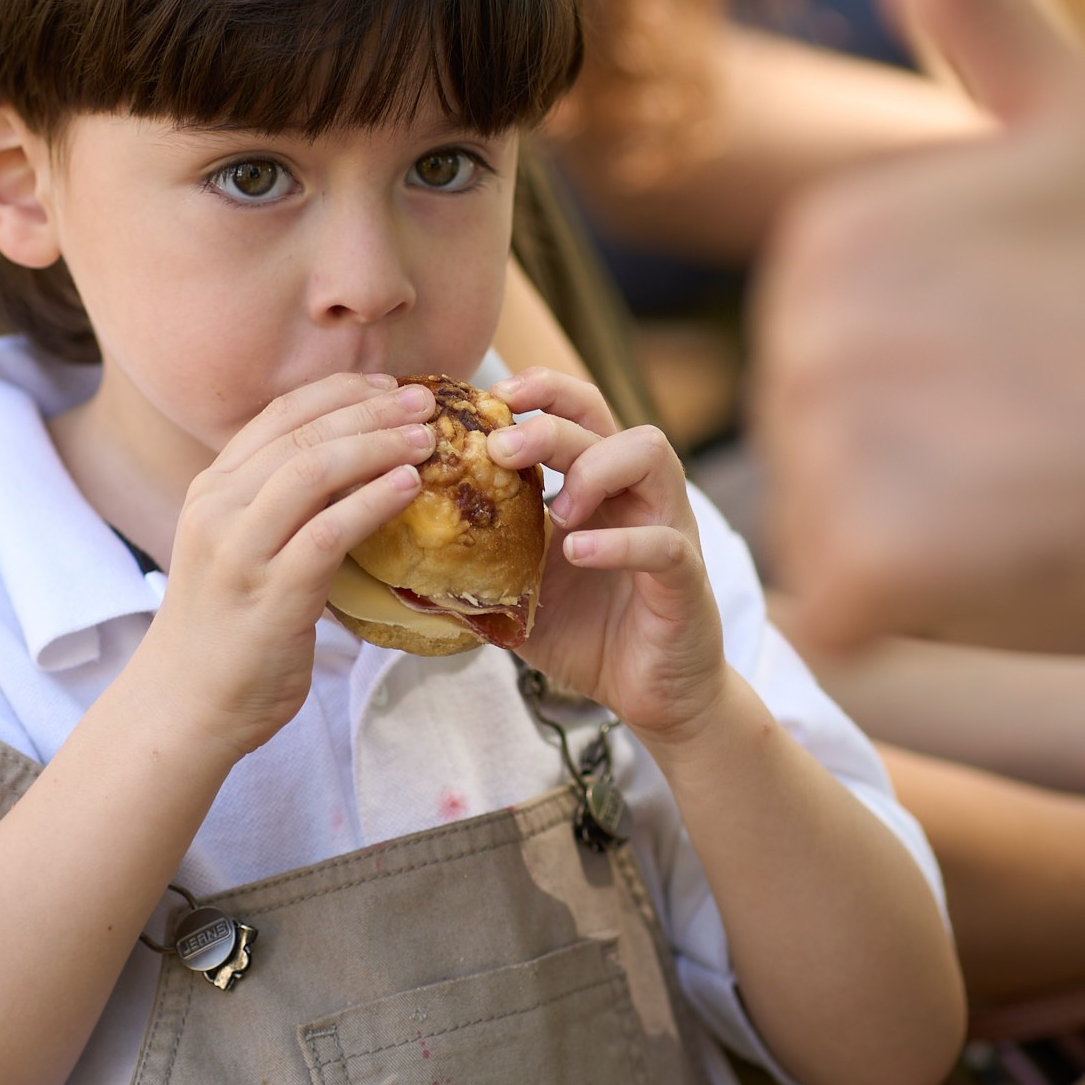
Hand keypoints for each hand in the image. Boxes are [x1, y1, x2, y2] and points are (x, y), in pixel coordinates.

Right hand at [133, 375, 436, 762]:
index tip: (388, 384)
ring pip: (312, 470)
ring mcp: (239, 551)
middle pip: (301, 434)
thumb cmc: (227, 630)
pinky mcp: (269, 595)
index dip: (339, 392)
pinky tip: (409, 486)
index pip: (278, 416)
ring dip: (377, 445)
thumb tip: (354, 472)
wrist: (185, 705)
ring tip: (427, 438)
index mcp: (212, 491)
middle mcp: (218, 509)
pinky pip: (327, 532)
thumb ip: (278, 508)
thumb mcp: (239, 550)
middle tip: (424, 400)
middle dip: (369, 409)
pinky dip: (373, 501)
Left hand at [488, 370, 724, 747]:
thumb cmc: (586, 633)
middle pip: (605, 420)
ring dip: (594, 468)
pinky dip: (619, 543)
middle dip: (548, 422)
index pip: (578, 410)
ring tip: (556, 511)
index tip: (491, 399)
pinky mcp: (686, 579)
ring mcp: (668, 529)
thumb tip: (399, 557)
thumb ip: (478, 563)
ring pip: (651, 453)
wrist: (648, 695)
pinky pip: (663, 543)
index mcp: (599, 487)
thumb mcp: (520, 591)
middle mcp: (636, 495)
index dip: (540, 389)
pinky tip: (577, 553)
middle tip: (499, 449)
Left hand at [758, 0, 1084, 650]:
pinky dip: (919, 617)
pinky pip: (848, 618)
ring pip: (831, 534)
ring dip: (918, 547)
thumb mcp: (1082, 109)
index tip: (1031, 386)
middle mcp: (801, 325)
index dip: (930, 391)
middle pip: (819, 448)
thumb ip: (974, 1)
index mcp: (828, 233)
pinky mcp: (864, 563)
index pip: (830, 356)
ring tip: (1037, 505)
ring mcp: (829, 444)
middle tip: (1044, 458)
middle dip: (911, 472)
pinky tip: (1008, 571)